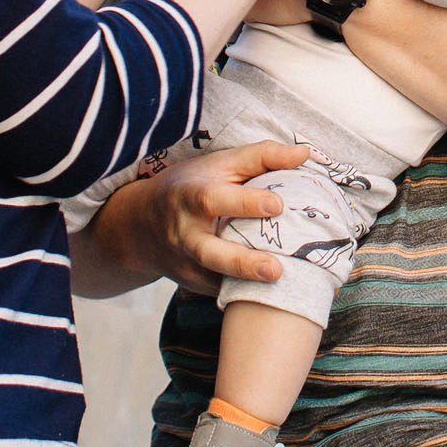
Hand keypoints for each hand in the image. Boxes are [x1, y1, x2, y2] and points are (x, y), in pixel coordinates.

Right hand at [96, 141, 313, 292]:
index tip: (278, 203)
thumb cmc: (192, 185)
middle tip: (276, 268)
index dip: (245, 202)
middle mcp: (185, 234)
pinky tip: (272, 291)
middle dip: (241, 262)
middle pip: (209, 252)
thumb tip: (305, 153)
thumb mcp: (220, 164)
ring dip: (245, 283)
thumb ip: (262, 157)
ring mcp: (187, 264)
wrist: (142, 224)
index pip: (214, 199)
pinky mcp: (195, 284)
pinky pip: (221, 291)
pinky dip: (245, 292)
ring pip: (215, 279)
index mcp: (190, 196)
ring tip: (278, 282)